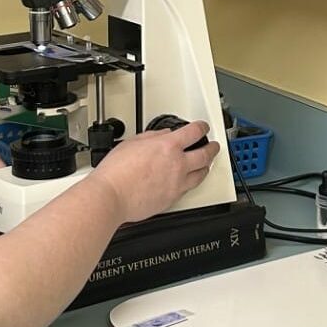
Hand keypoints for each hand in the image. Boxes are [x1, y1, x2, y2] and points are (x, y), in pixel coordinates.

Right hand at [91, 121, 220, 224]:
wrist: (112, 196)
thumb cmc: (116, 172)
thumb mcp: (131, 143)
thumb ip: (151, 137)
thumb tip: (161, 135)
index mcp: (168, 146)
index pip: (194, 132)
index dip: (201, 127)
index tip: (203, 127)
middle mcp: (177, 164)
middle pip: (205, 154)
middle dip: (212, 148)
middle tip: (213, 146)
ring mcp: (177, 183)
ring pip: (201, 174)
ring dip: (206, 167)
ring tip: (206, 164)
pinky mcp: (173, 199)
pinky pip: (188, 189)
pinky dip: (191, 182)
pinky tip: (189, 181)